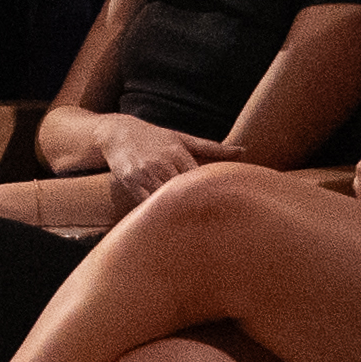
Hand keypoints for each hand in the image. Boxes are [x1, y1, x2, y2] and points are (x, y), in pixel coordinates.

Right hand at [95, 124, 215, 223]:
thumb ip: (212, 147)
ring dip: (176, 212)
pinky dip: (156, 211)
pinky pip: (146, 202)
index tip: (224, 207)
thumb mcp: (182, 138)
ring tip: (193, 229)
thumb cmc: (154, 136)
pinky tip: (166, 221)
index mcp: (178, 152)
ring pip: (165, 199)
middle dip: (195, 205)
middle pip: (183, 191)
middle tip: (214, 226)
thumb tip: (243, 150)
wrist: (117, 132)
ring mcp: (145, 173)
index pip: (199, 178)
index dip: (210, 194)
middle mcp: (162, 162)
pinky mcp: (130, 182)